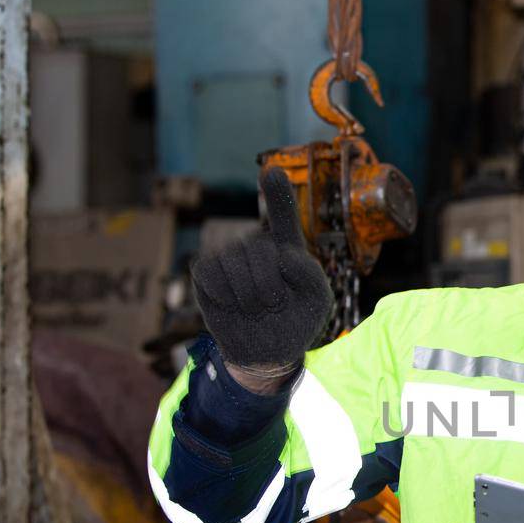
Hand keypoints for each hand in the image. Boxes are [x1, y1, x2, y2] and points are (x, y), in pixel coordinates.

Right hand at [192, 168, 334, 380]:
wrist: (270, 351)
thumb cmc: (297, 320)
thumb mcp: (318, 299)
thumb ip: (309, 272)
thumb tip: (281, 254)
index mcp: (287, 247)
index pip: (282, 214)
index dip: (276, 193)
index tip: (273, 172)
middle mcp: (256, 245)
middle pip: (260, 249)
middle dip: (269, 286)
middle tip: (275, 305)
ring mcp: (228, 256)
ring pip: (234, 262)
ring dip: (249, 295)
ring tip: (257, 308)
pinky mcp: (205, 273)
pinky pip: (209, 273)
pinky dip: (224, 295)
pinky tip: (233, 305)